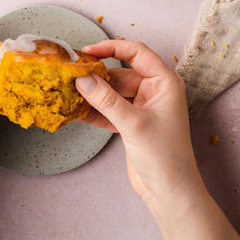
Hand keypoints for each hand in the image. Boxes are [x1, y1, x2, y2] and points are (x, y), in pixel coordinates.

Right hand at [77, 41, 239, 239]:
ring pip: (113, 93)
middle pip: (121, 73)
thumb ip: (107, 100)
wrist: (170, 192)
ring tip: (69, 92)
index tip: (88, 50)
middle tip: (73, 75)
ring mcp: (143, 107)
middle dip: (98, 76)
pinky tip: (76, 111)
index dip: (112, 48)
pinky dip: (95, 111)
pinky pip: (110, 110)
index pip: (137, 53)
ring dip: (94, 95)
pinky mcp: (132, 123)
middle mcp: (155, 91)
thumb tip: (84, 79)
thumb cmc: (165, 156)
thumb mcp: (134, 124)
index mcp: (165, 82)